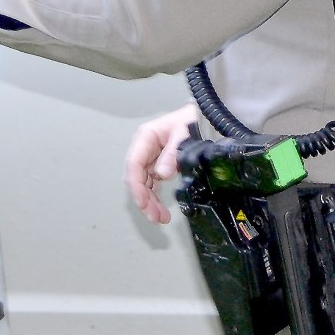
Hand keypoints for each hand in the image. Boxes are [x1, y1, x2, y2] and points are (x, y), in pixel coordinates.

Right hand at [127, 102, 200, 225]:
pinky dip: (155, 197)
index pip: (134, 164)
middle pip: (136, 177)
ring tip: (161, 218)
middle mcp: (143, 148)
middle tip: (155, 217)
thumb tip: (161, 175)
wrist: (200, 116)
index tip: (142, 203)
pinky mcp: (156, 164)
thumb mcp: (184, 134)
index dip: (136, 186)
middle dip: (143, 199)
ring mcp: (149, 157)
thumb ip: (172, 154)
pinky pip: (151, 183)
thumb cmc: (191, 120)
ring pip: (143, 184)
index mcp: (145, 137)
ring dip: (149, 202)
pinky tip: (161, 209)